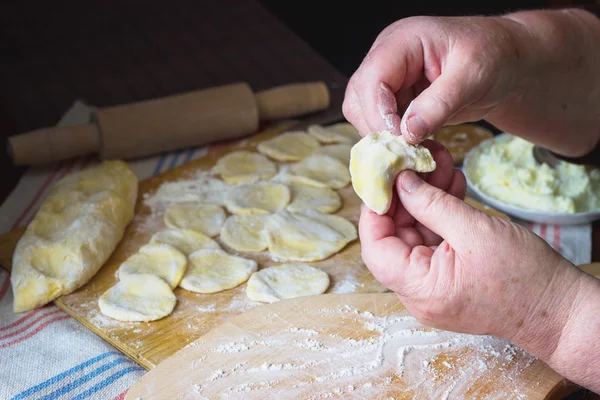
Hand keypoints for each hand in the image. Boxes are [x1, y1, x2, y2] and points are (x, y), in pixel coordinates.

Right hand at [343, 9, 599, 156]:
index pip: (371, 80)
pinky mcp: (396, 99)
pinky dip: (394, 141)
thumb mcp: (473, 75)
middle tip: (403, 154)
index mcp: (401, 41)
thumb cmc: (495, 56)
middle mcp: (387, 59)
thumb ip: (440, 102)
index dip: (378, 114)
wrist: (508, 63)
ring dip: (383, 138)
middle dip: (377, 130)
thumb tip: (408, 133)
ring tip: (412, 154)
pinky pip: (381, 124)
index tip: (401, 142)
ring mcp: (389, 79)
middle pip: (359, 98)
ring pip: (364, 114)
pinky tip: (416, 150)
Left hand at [359, 141, 581, 346]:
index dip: (374, 211)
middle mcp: (419, 293)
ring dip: (426, 201)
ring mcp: (434, 287)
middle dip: (405, 198)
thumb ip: (431, 204)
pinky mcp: (448, 279)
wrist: (560, 309)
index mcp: (420, 289)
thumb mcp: (474, 230)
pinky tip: (450, 187)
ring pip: (416, 236)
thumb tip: (400, 183)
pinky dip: (440, 216)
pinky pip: (434, 243)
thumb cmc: (524, 277)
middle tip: (416, 163)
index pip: (376, 249)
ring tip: (440, 167)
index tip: (382, 178)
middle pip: (395, 239)